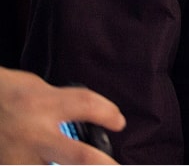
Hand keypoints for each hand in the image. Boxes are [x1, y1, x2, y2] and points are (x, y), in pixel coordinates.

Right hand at [0, 67, 123, 164]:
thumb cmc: (7, 95)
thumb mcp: (37, 88)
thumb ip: (64, 103)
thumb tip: (94, 116)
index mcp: (44, 104)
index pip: (87, 106)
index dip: (108, 114)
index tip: (119, 122)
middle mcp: (33, 134)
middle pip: (78, 157)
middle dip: (102, 165)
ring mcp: (17, 157)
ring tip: (96, 165)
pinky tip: (48, 165)